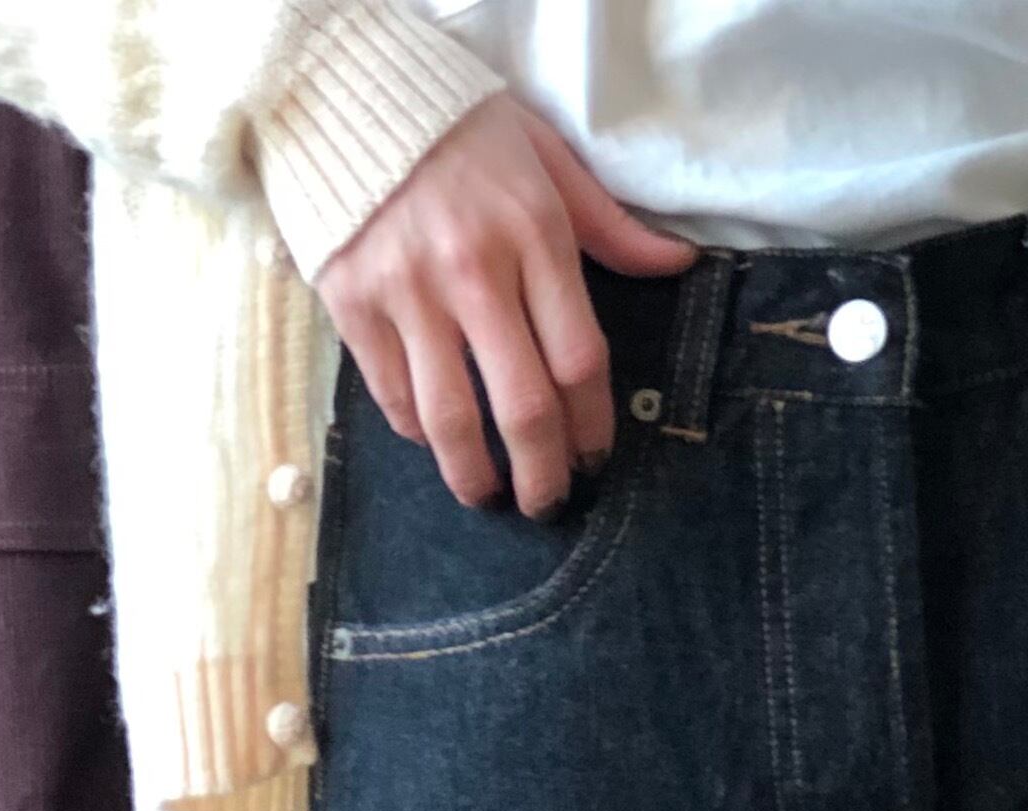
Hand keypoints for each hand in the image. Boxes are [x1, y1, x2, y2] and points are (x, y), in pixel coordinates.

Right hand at [314, 94, 693, 517]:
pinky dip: (418, 432)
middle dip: (543, 474)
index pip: (580, 360)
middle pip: (525, 407)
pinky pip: (394, 396)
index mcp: (534, 233)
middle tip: (547, 502)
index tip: (594, 458)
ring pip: (452, 420)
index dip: (592, 427)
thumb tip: (678, 263)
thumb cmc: (460, 128)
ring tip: (488, 494)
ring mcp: (409, 292)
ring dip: (475, 476)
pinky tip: (436, 442)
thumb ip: (607, 223)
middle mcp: (474, 270)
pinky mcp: (353, 303)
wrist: (349, 90)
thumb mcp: (546, 157)